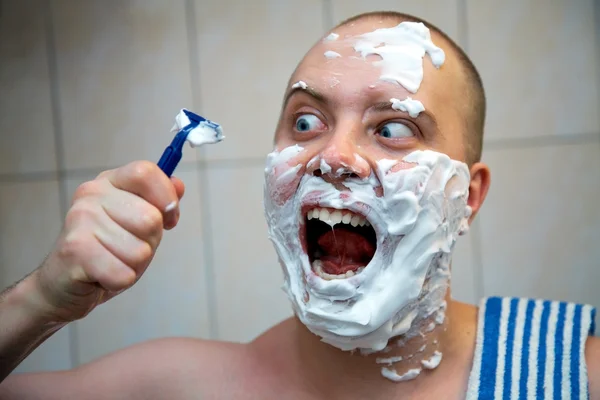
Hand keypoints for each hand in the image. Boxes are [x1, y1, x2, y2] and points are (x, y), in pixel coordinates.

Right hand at [31, 161, 184, 321]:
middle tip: (127, 247)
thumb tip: (178, 185)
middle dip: (150, 242)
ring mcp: (80, 220)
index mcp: (109, 182)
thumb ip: (158, 203)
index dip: (166, 197)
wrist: (61, 282)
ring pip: (141, 251)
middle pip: (151, 219)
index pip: (145, 173)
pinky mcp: (75, 251)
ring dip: (134, 265)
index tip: (169, 219)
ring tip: (113, 260)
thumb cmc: (106, 249)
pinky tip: (102, 276)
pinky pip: (124, 274)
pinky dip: (120, 281)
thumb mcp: (137, 222)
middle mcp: (91, 195)